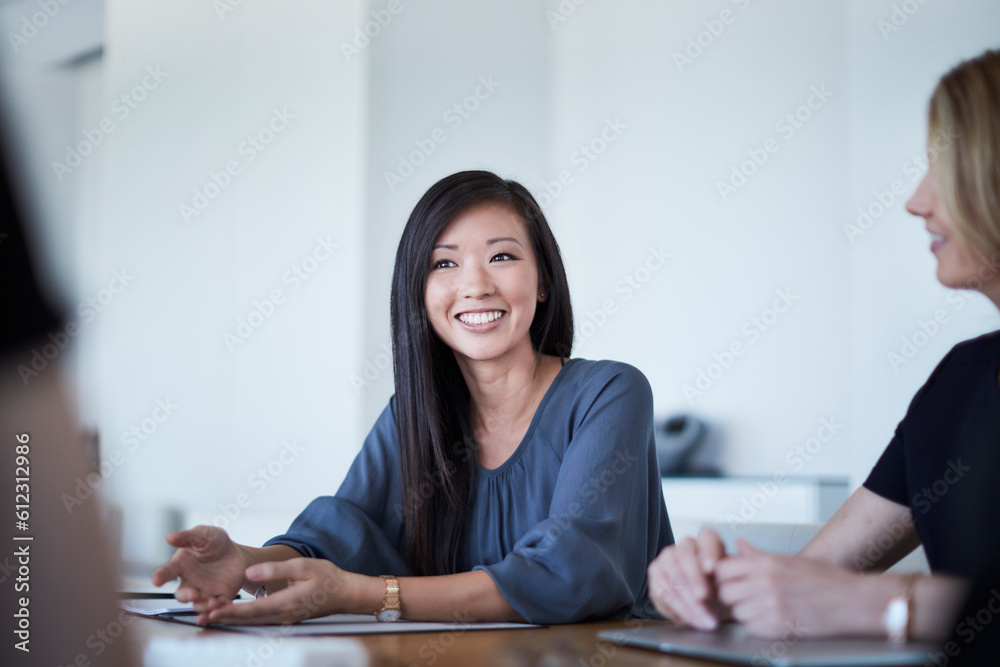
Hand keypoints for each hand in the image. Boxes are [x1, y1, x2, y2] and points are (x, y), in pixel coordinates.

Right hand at [151, 526, 247, 612]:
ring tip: (212, 602)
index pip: (167, 572)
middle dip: (186, 596)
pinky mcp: (220, 597)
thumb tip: (169, 537)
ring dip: (203, 606)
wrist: (237, 553)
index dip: (160, 576)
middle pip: (181, 595)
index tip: (156, 581)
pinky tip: (221, 608)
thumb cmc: (215, 542)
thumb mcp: (204, 535)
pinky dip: (217, 610)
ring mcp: (204, 591)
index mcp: (182, 565)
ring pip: (198, 604)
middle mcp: (190, 582)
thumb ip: (188, 537)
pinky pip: (217, 607)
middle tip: (193, 593)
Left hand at [198, 557, 352, 624]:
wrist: (344, 592)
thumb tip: (250, 574)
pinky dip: (243, 617)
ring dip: (230, 619)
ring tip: (209, 615)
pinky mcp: (284, 617)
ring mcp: (284, 619)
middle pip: (247, 620)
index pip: (252, 610)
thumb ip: (275, 570)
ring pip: (252, 621)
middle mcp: (283, 615)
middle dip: (223, 618)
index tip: (211, 611)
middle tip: (201, 616)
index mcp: (286, 603)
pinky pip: (260, 619)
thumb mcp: (302, 566)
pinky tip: (231, 613)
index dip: (230, 611)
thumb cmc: (327, 577)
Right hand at [647, 528, 728, 629]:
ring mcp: (667, 558)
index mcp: (707, 541)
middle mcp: (685, 546)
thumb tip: (717, 569)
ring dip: (687, 600)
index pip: (707, 538)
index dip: (708, 552)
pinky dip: (677, 609)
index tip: (711, 568)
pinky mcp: (655, 575)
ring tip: (703, 619)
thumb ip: (726, 573)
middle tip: (703, 596)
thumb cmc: (722, 587)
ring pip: (672, 575)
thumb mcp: (730, 581)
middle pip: (685, 555)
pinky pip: (662, 592)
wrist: (709, 604)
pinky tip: (691, 620)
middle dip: (693, 578)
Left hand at [714, 539, 868, 638]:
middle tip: (746, 596)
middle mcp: (767, 582)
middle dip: (732, 595)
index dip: (723, 576)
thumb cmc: (825, 579)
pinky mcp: (780, 627)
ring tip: (763, 608)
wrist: (854, 601)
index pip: (722, 568)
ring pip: (737, 612)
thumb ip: (759, 555)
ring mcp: (773, 606)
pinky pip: (751, 628)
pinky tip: (772, 619)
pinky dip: (758, 626)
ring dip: (746, 612)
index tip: (731, 580)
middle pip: (725, 592)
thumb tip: (739, 544)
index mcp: (767, 563)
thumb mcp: (790, 560)